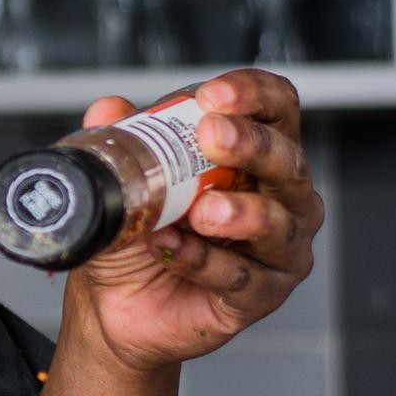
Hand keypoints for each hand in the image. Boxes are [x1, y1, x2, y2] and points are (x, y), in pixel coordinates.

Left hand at [63, 70, 321, 370]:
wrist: (113, 301)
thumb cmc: (140, 232)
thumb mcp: (126, 177)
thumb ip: (125, 140)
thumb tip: (109, 109)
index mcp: (257, 153)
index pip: (276, 108)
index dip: (253, 94)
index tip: (211, 95)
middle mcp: (281, 197)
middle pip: (287, 161)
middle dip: (251, 144)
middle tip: (210, 136)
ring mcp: (278, 249)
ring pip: (278, 225)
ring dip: (240, 212)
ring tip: (201, 209)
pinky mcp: (260, 296)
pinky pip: (240, 278)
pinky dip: (203, 261)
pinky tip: (171, 247)